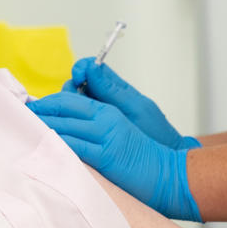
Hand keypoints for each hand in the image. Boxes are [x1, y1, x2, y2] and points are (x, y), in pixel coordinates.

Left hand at [28, 92, 200, 221]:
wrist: (169, 174)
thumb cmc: (147, 153)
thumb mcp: (126, 125)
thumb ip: (99, 118)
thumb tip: (71, 117)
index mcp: (107, 110)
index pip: (68, 98)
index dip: (45, 102)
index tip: (28, 108)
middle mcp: (104, 119)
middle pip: (61, 108)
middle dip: (36, 112)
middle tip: (14, 117)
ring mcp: (104, 137)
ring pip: (63, 126)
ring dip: (40, 128)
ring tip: (19, 132)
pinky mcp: (105, 157)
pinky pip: (73, 148)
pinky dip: (55, 145)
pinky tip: (40, 148)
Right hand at [65, 58, 200, 149]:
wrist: (161, 160)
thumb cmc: (153, 132)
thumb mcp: (133, 108)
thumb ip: (111, 89)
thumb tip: (91, 67)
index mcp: (115, 89)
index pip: (90, 68)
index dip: (81, 69)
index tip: (78, 76)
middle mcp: (103, 99)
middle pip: (76, 85)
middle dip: (69, 88)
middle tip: (70, 99)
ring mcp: (96, 115)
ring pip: (72, 103)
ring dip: (65, 106)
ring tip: (69, 116)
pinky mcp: (91, 131)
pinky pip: (75, 121)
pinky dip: (68, 122)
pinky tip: (68, 129)